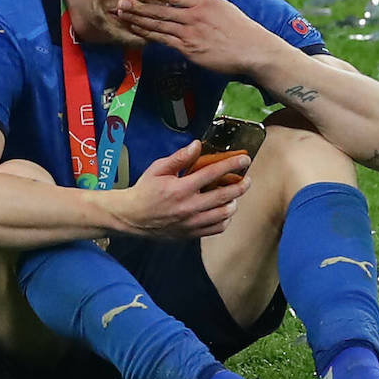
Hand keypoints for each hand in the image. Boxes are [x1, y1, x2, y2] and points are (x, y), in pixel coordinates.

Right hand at [108, 141, 251, 238]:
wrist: (132, 217)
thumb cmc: (145, 191)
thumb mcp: (158, 169)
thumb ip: (179, 158)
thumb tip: (197, 145)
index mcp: (181, 188)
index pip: (213, 174)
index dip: (232, 165)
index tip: (245, 159)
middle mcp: (189, 207)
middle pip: (225, 196)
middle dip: (241, 186)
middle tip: (247, 179)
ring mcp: (191, 223)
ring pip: (224, 214)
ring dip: (234, 203)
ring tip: (234, 195)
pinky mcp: (191, 233)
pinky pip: (216, 228)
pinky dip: (225, 219)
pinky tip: (223, 210)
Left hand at [116, 0, 277, 74]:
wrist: (254, 51)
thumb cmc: (241, 30)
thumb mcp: (223, 8)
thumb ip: (203, 4)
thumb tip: (188, 1)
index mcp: (204, 2)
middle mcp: (196, 16)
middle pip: (161, 9)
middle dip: (138, 4)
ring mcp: (191, 33)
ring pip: (159, 24)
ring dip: (138, 18)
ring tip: (121, 13)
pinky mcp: (190, 49)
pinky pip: (164, 40)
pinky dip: (148, 34)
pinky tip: (137, 30)